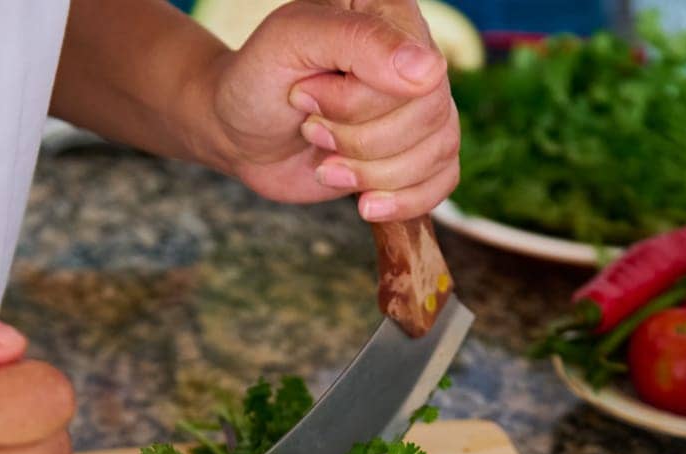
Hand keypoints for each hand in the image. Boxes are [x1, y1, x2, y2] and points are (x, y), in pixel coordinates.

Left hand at [210, 0, 459, 221]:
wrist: (241, 133)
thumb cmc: (258, 79)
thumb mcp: (290, 43)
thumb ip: (358, 41)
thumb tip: (429, 71)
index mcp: (390, 12)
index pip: (417, 71)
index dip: (359, 102)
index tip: (302, 96)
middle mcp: (416, 55)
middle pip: (430, 115)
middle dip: (360, 141)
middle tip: (309, 128)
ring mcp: (420, 106)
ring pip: (439, 151)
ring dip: (372, 174)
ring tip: (325, 163)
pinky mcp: (418, 151)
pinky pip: (444, 181)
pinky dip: (403, 201)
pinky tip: (365, 203)